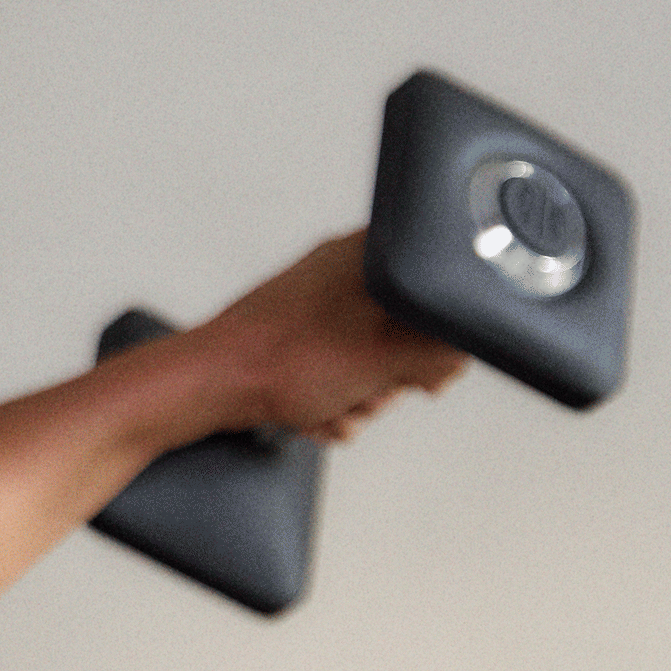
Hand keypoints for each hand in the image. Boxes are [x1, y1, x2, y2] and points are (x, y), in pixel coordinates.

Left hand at [200, 229, 470, 443]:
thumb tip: (459, 353)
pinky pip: (337, 381)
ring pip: (370, 366)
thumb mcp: (385, 355)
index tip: (426, 363)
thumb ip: (438, 351)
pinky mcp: (296, 346)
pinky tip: (313, 414)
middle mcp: (340, 277)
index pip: (431, 285)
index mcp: (365, 256)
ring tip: (333, 403)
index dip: (437, 333)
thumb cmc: (281, 358)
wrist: (210, 386)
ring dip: (358, 399)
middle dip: (389, 380)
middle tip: (370, 387)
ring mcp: (316, 313)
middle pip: (405, 337)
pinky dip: (330, 405)